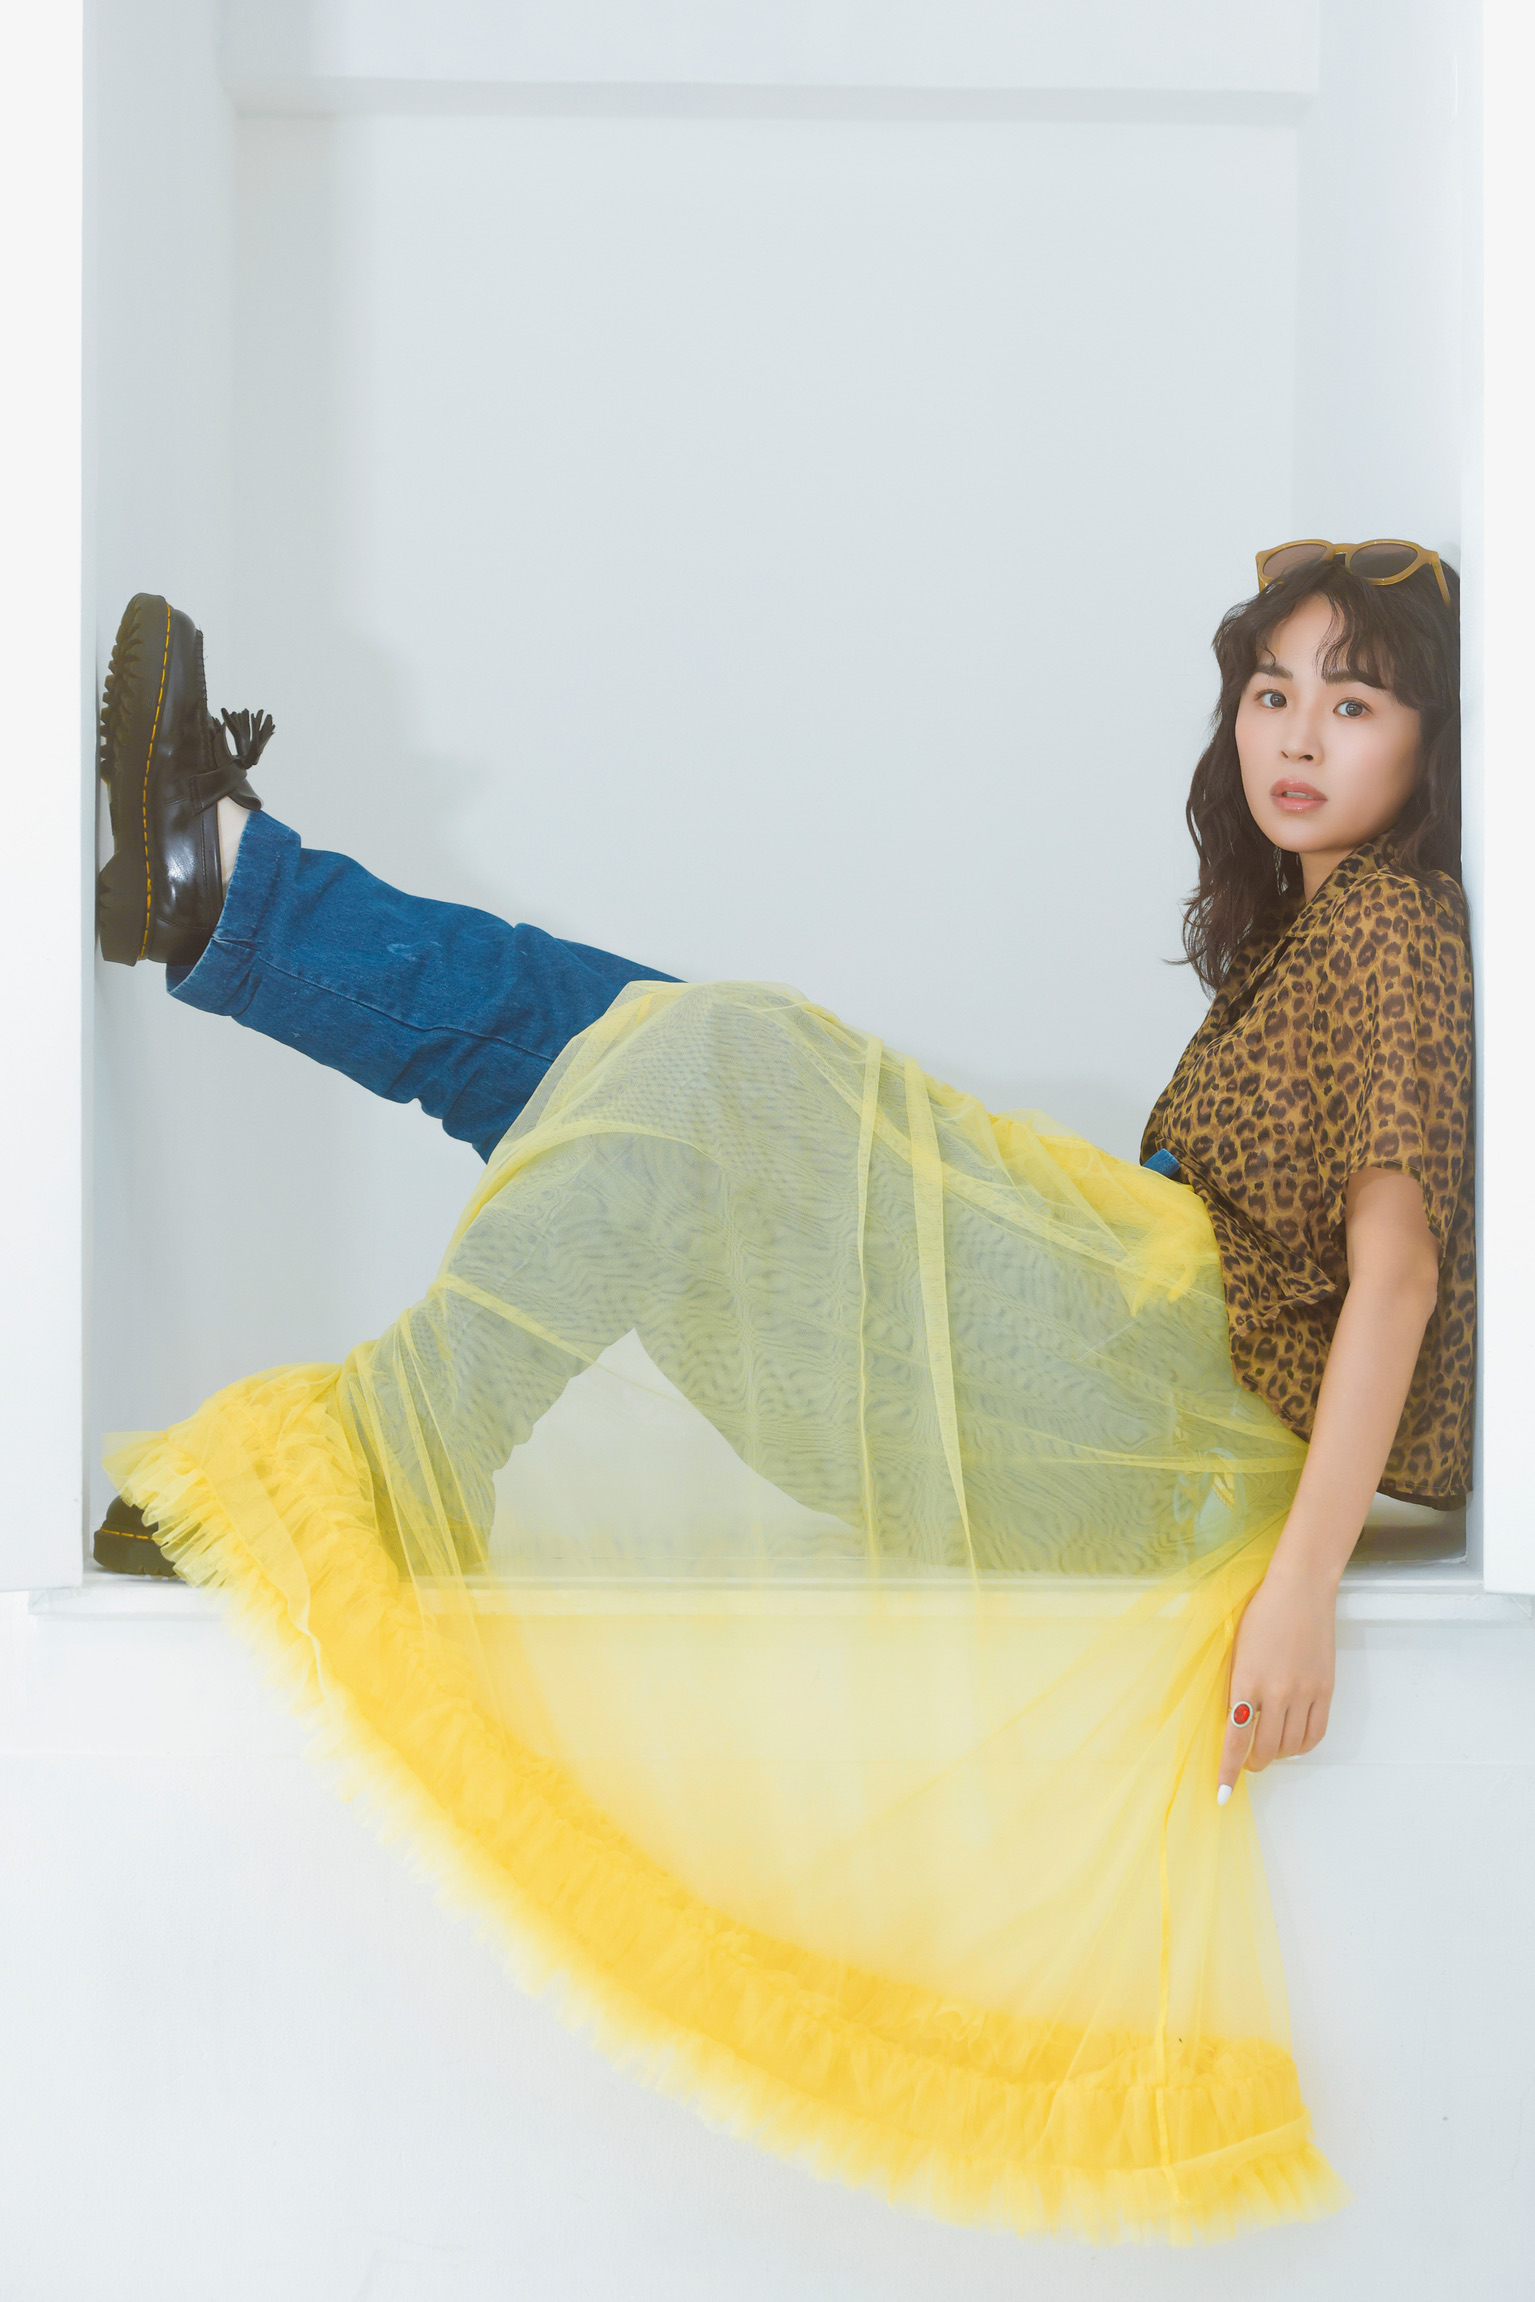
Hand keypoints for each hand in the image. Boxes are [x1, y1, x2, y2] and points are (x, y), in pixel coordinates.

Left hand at [1216, 1553, 1336, 1801]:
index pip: (1236, 1739)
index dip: (1229, 1770)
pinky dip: (1302, 1746)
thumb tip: (1235, 1721)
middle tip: (1247, 1762)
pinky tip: (1293, 1741)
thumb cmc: (1261, 1613)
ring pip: (1291, 1747)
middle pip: (1264, 1749)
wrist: (1299, 1590)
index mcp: (1246, 1681)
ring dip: (1277, 1755)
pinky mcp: (1326, 1690)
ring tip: (1269, 1748)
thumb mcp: (1236, 1650)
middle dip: (1253, 1764)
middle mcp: (1277, 1693)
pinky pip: (1315, 1734)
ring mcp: (1305, 1692)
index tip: (1223, 1792)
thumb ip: (1236, 1687)